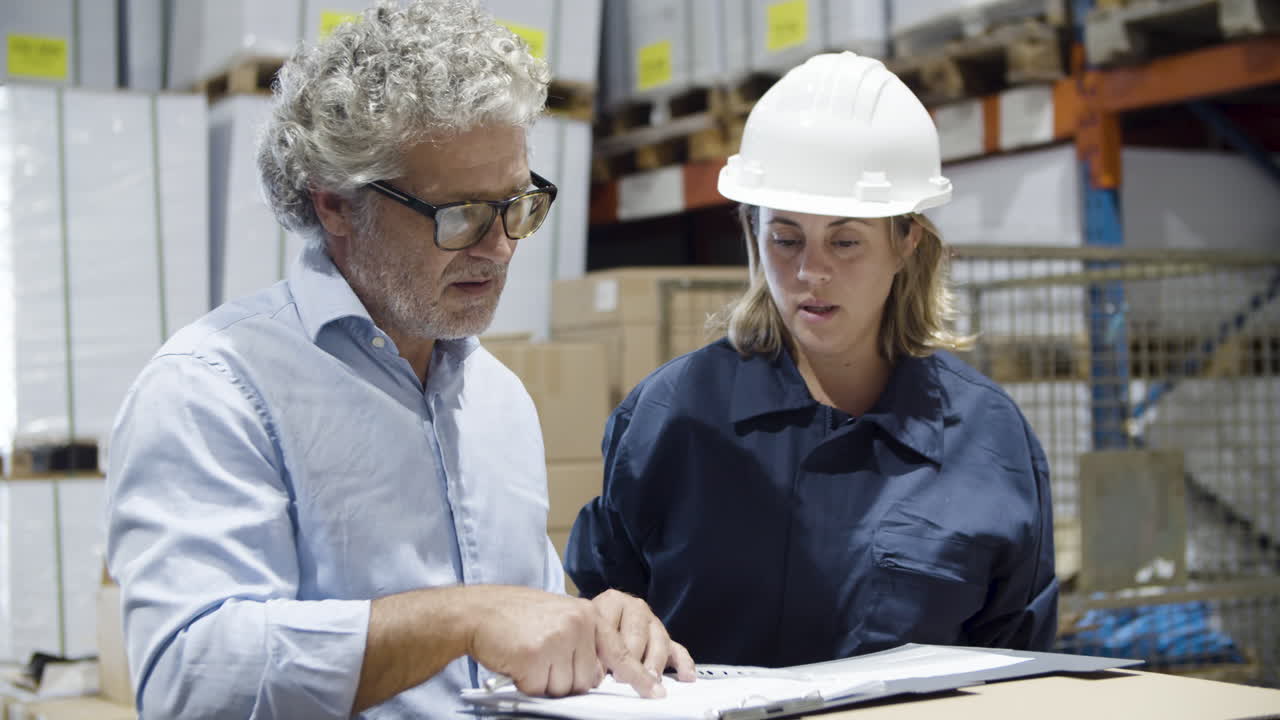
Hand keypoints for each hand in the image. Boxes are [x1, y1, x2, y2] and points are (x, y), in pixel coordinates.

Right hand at [466, 586, 664, 698]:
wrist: (478, 611)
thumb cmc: (515, 616)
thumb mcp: (560, 617)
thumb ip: (583, 640)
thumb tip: (598, 673)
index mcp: (587, 614)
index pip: (619, 652)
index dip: (637, 676)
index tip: (655, 691)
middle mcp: (577, 625)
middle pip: (587, 679)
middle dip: (564, 678)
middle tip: (543, 658)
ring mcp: (557, 639)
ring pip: (565, 688)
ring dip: (545, 681)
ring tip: (529, 656)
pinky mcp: (535, 655)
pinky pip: (541, 688)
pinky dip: (528, 683)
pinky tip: (518, 661)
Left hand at [592, 589, 695, 681]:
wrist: (594, 622)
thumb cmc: (589, 630)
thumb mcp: (585, 633)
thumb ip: (591, 648)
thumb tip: (597, 672)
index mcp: (612, 601)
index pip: (613, 627)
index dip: (610, 653)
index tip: (610, 674)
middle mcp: (635, 607)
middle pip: (638, 634)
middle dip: (633, 660)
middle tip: (627, 679)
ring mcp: (652, 621)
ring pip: (660, 641)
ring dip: (655, 663)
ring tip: (651, 680)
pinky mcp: (664, 637)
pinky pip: (677, 649)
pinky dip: (683, 663)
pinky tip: (687, 676)